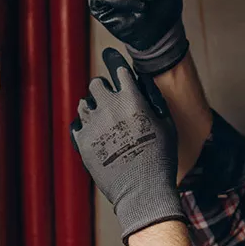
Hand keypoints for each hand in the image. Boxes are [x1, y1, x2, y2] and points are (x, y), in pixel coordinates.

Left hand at [70, 48, 185, 242]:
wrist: (143, 190)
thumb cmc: (161, 157)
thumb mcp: (167, 124)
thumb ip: (153, 99)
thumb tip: (142, 83)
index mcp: (132, 98)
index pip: (117, 67)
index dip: (113, 59)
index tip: (110, 55)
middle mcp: (109, 106)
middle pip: (96, 83)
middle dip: (104, 88)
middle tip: (111, 99)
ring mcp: (92, 124)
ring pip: (84, 103)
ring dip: (93, 107)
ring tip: (104, 120)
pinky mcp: (81, 142)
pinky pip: (77, 125)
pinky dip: (84, 127)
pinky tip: (95, 134)